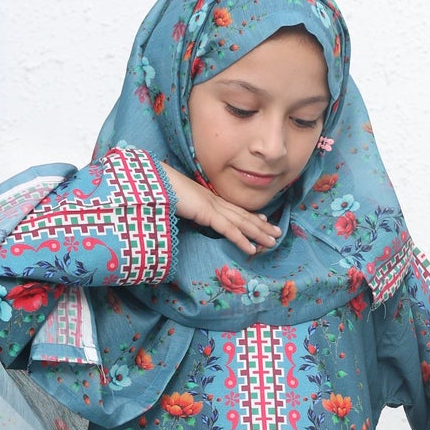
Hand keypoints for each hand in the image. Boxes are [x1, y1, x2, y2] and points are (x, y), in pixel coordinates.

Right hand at [159, 162, 282, 256]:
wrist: (153, 181)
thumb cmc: (160, 190)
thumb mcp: (176, 202)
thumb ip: (185, 207)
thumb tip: (185, 211)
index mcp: (207, 198)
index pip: (233, 209)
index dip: (250, 215)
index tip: (263, 220)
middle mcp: (214, 201)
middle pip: (242, 215)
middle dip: (262, 225)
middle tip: (277, 232)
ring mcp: (212, 207)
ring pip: (241, 223)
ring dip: (259, 233)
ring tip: (273, 242)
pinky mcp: (207, 214)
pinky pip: (229, 230)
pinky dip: (242, 240)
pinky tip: (253, 249)